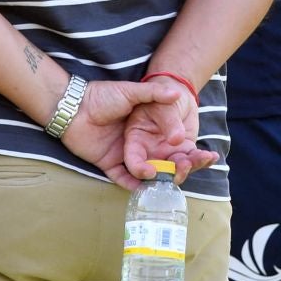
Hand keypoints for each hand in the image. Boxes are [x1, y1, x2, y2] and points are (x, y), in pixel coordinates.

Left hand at [61, 80, 214, 189]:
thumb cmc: (102, 95)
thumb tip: (176, 94)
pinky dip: (133, 185)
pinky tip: (144, 187)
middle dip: (178, 168)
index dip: (190, 152)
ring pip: (146, 174)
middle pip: (164, 163)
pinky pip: (123, 179)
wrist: (74, 105)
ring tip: (168, 178)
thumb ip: (153, 94)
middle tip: (186, 167)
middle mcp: (140, 145)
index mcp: (148, 130)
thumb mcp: (131, 92)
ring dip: (158, 178)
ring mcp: (125, 156)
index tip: (206, 156)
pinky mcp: (109, 164)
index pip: (175, 146)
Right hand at [122, 95, 218, 185]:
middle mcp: (150, 152)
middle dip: (170, 175)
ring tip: (203, 157)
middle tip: (184, 165)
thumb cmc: (163, 96)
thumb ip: (168, 122)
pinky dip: (203, 161)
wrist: (178, 94)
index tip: (151, 173)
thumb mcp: (163, 105)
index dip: (139, 170)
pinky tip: (212, 156)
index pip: (133, 160)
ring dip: (189, 168)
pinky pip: (192, 161)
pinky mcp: (183, 152)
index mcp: (136, 140)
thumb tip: (177, 140)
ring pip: (176, 170)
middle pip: (156, 172)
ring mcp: (167, 154)